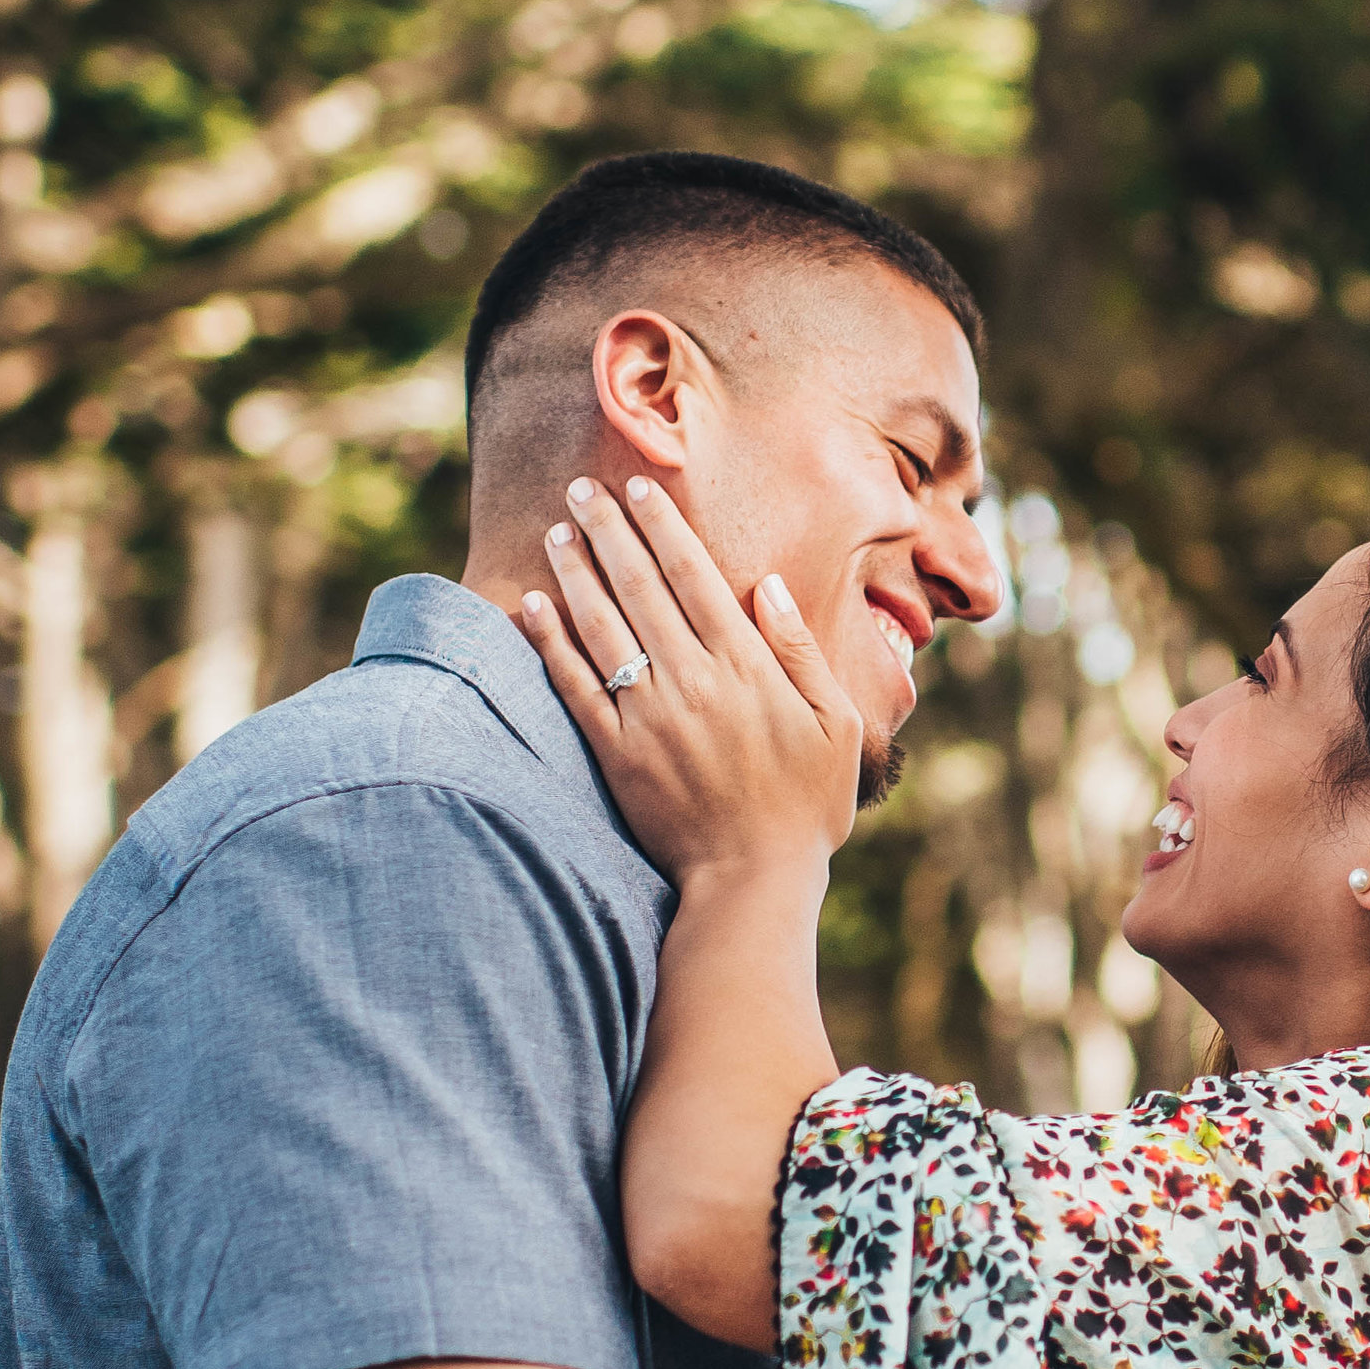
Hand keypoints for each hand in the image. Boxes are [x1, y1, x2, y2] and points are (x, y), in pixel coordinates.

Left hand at [519, 477, 864, 887]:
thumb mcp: (837, 725)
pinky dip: (550, 642)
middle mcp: (691, 679)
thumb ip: (801, 651)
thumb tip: (768, 585)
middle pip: (639, 586)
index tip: (637, 488)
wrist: (753, 880)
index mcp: (745, 666)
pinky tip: (533, 605)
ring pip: (601, 625)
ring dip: (575, 571)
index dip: (661, 526)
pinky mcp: (616, 752)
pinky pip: (574, 685)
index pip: (692, 575)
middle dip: (608, 530)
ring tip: (557, 531)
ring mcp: (648, 716)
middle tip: (581, 488)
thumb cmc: (807, 806)